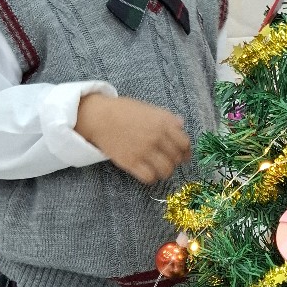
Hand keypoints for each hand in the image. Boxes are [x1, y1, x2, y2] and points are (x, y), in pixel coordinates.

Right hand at [75, 94, 190, 183]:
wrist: (100, 117)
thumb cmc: (124, 111)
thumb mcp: (149, 108)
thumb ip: (167, 118)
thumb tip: (181, 125)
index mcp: (164, 123)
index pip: (185, 144)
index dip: (186, 152)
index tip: (183, 156)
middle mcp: (157, 137)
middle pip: (177, 159)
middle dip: (175, 162)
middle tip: (168, 162)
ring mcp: (145, 151)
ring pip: (166, 170)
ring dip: (165, 172)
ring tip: (159, 169)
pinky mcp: (131, 162)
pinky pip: (150, 177)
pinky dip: (151, 177)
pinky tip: (148, 172)